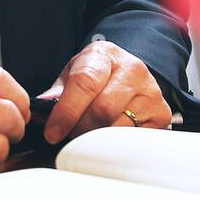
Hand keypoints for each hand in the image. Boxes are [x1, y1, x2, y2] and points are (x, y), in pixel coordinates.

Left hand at [39, 40, 173, 143]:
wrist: (128, 72)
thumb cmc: (96, 75)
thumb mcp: (72, 74)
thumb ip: (56, 93)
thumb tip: (38, 113)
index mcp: (105, 54)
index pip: (85, 82)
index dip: (66, 111)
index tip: (52, 133)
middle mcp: (133, 69)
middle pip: (102, 109)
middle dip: (79, 129)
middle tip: (69, 135)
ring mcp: (151, 92)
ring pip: (118, 128)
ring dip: (96, 139)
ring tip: (87, 135)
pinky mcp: (161, 115)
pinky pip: (134, 140)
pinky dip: (116, 145)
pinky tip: (107, 139)